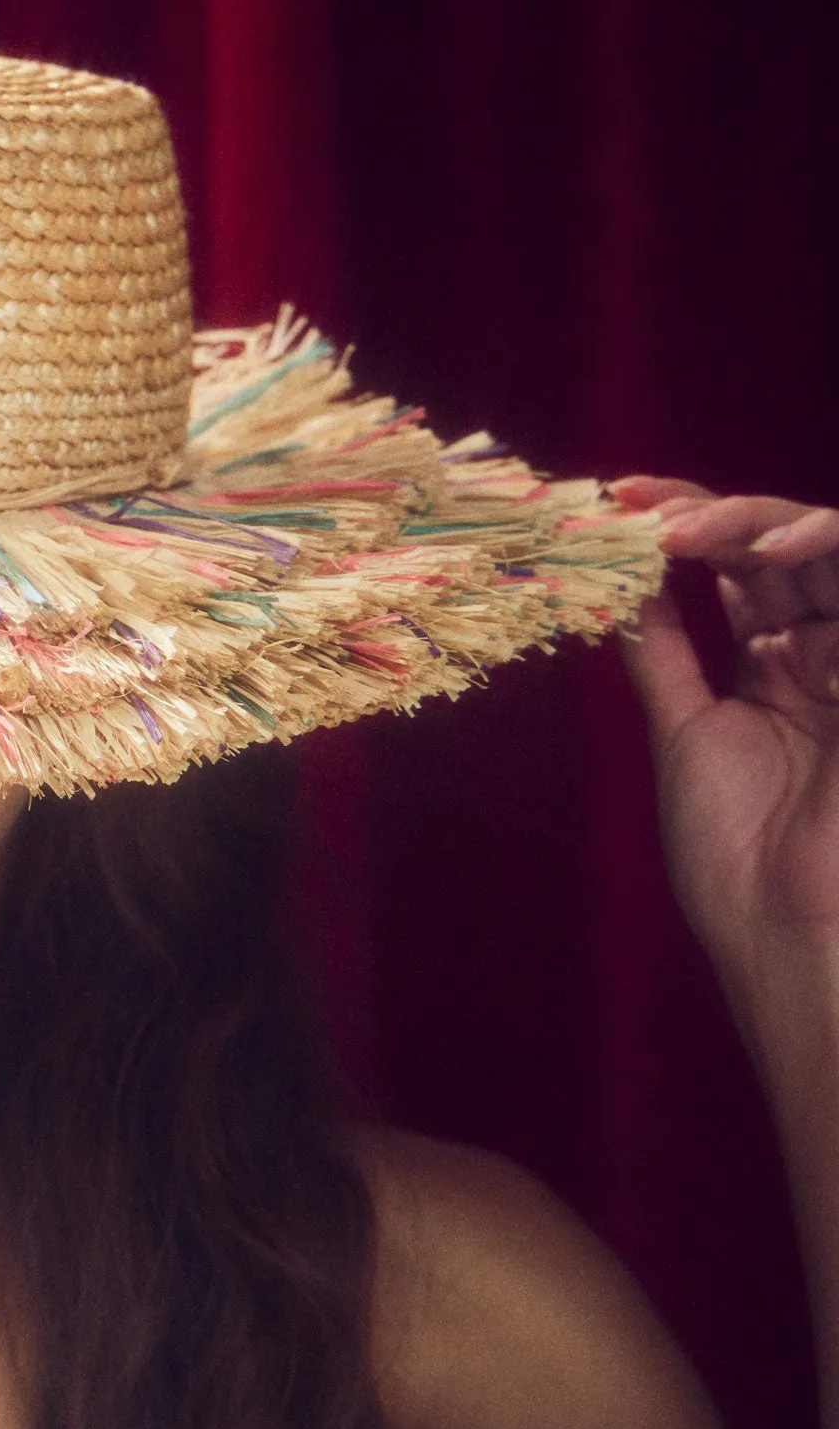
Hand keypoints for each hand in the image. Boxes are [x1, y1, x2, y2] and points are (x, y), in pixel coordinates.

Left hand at [613, 477, 838, 969]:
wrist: (788, 929)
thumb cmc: (737, 853)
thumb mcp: (686, 731)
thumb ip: (665, 653)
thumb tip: (620, 584)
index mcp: (777, 670)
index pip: (732, 570)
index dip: (680, 526)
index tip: (610, 499)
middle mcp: (825, 653)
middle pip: (776, 547)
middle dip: (706, 513)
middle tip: (635, 506)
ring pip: (826, 547)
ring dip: (755, 521)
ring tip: (684, 530)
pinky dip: (821, 547)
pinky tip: (765, 551)